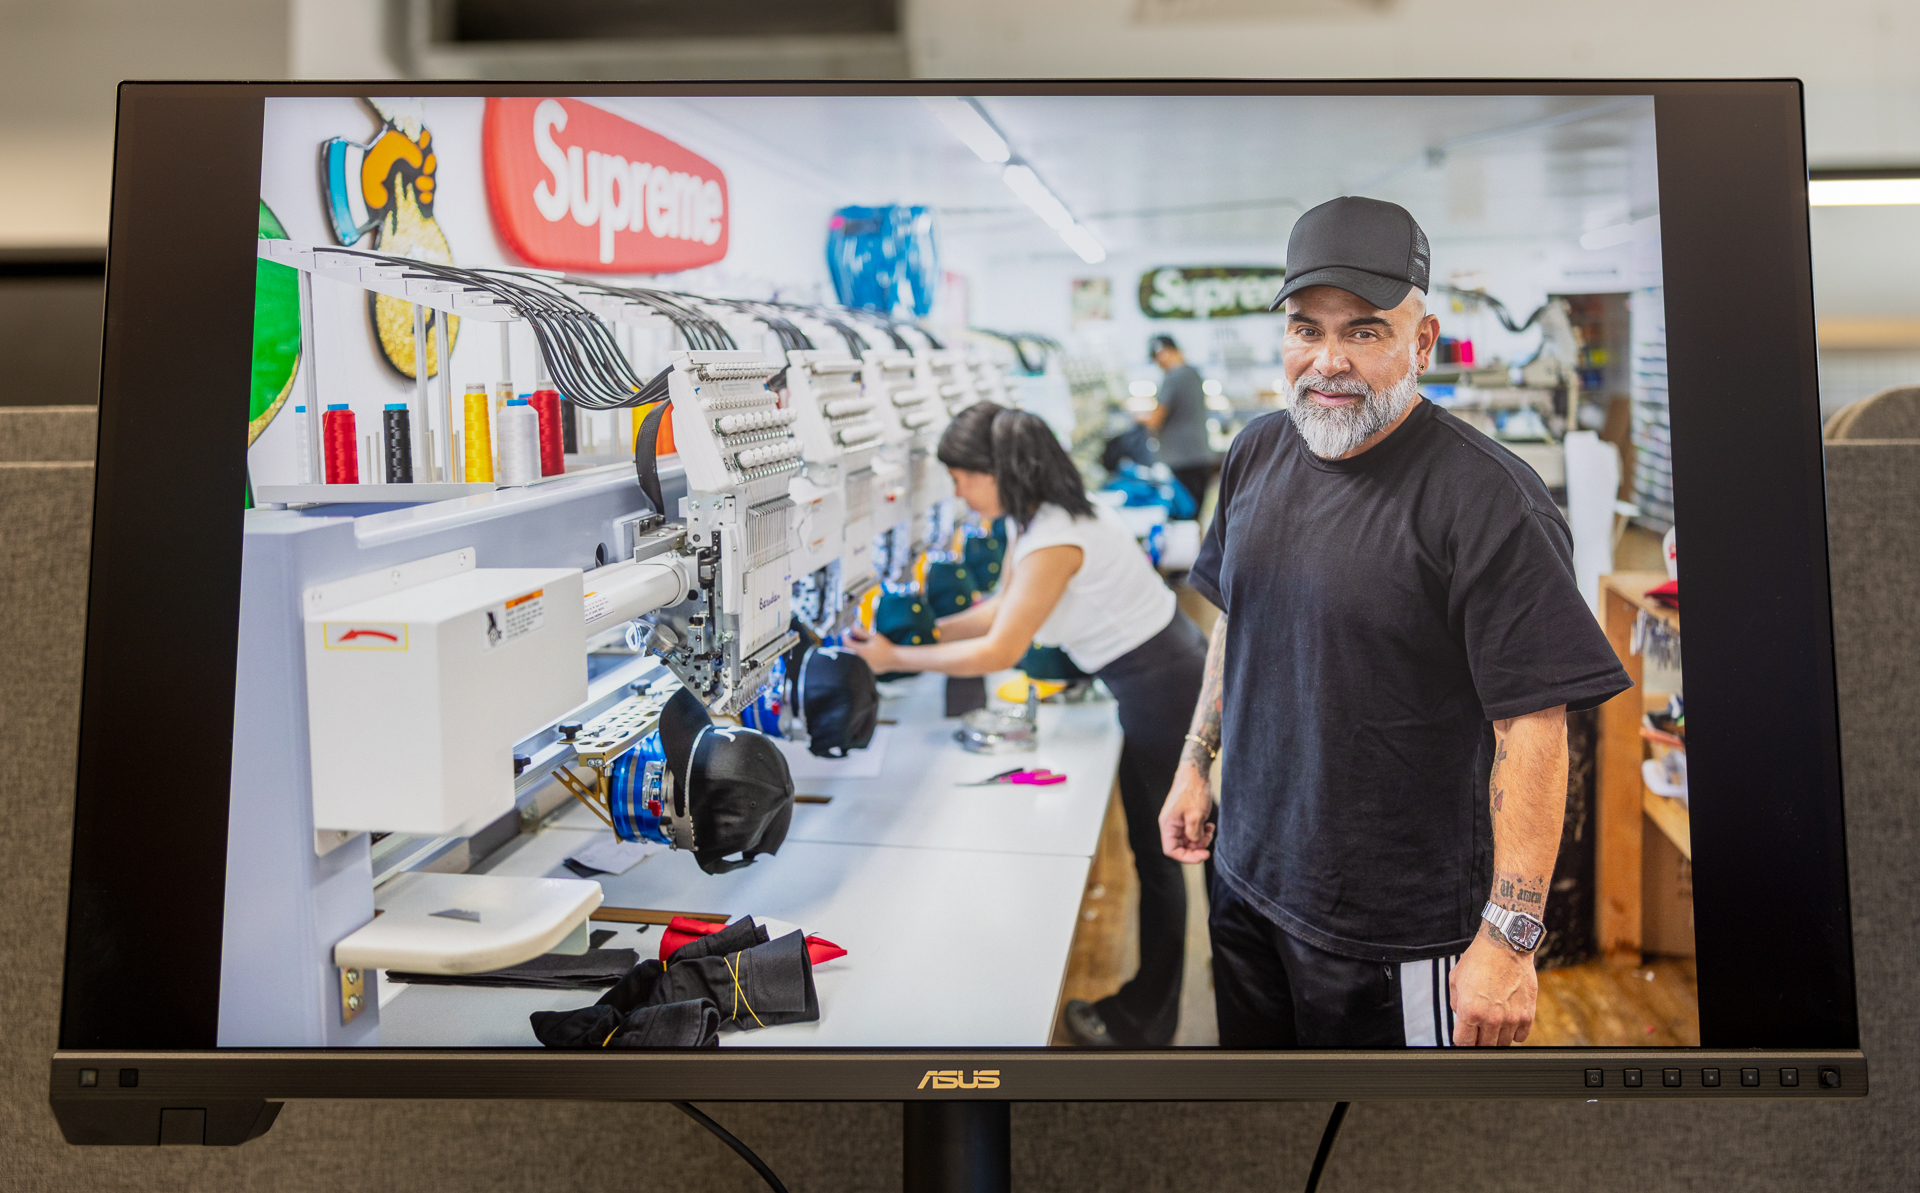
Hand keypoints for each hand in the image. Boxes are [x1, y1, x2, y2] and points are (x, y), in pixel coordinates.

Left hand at [841, 624, 900, 672]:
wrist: (895, 659)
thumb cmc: (886, 647)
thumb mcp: (874, 637)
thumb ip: (862, 632)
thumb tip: (853, 627)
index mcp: (861, 651)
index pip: (847, 644)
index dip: (844, 638)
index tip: (844, 634)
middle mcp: (861, 660)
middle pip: (849, 651)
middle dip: (849, 645)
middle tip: (852, 640)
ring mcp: (864, 666)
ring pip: (855, 658)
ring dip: (855, 652)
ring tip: (863, 647)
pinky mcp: (868, 670)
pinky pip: (861, 664)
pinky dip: (862, 659)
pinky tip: (870, 656)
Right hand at [1158, 760, 1215, 861]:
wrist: (1196, 773)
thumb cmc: (1193, 791)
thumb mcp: (1196, 816)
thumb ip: (1194, 834)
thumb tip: (1195, 843)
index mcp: (1168, 825)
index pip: (1171, 850)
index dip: (1186, 857)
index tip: (1202, 855)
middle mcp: (1171, 825)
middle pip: (1181, 846)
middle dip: (1196, 847)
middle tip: (1209, 840)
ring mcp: (1179, 821)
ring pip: (1189, 840)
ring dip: (1201, 839)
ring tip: (1210, 830)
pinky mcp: (1186, 817)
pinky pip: (1193, 832)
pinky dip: (1202, 832)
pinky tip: (1209, 825)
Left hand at [1447, 929, 1537, 1045]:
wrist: (1505, 946)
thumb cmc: (1479, 959)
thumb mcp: (1456, 980)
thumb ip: (1456, 1004)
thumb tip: (1461, 1018)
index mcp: (1470, 1011)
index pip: (1464, 1043)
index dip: (1462, 1041)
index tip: (1464, 1036)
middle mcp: (1492, 1019)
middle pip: (1484, 1047)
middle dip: (1478, 1040)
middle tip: (1478, 1030)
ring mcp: (1511, 1018)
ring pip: (1503, 1044)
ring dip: (1496, 1037)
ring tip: (1494, 1023)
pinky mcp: (1527, 1014)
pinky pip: (1521, 1037)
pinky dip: (1514, 1033)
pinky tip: (1508, 1022)